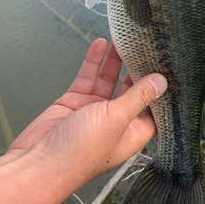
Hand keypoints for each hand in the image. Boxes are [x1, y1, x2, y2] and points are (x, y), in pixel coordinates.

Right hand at [0, 39, 166, 203]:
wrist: (37, 163)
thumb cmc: (80, 152)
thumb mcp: (117, 119)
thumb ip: (139, 96)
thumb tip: (161, 82)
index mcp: (132, 133)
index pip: (153, 108)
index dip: (159, 88)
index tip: (167, 67)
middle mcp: (115, 121)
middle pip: (131, 89)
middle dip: (137, 69)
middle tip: (146, 46)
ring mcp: (94, 110)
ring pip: (109, 80)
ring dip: (116, 61)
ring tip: (125, 40)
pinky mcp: (75, 102)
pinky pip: (88, 77)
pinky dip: (94, 61)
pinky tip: (101, 44)